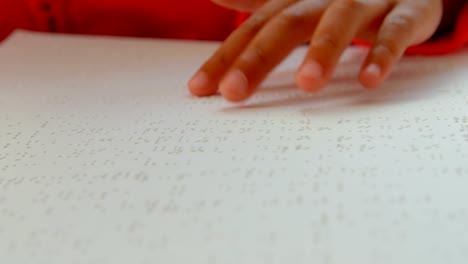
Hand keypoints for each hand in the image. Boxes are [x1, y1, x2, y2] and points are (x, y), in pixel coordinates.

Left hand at [188, 0, 443, 101]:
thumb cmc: (338, 2)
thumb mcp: (296, 2)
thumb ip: (257, 2)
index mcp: (295, 0)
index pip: (253, 28)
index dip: (224, 57)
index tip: (198, 90)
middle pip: (287, 23)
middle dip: (258, 58)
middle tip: (233, 93)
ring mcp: (365, 1)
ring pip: (341, 21)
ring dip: (323, 52)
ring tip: (306, 85)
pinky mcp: (406, 10)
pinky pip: (395, 31)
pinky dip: (383, 53)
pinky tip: (369, 81)